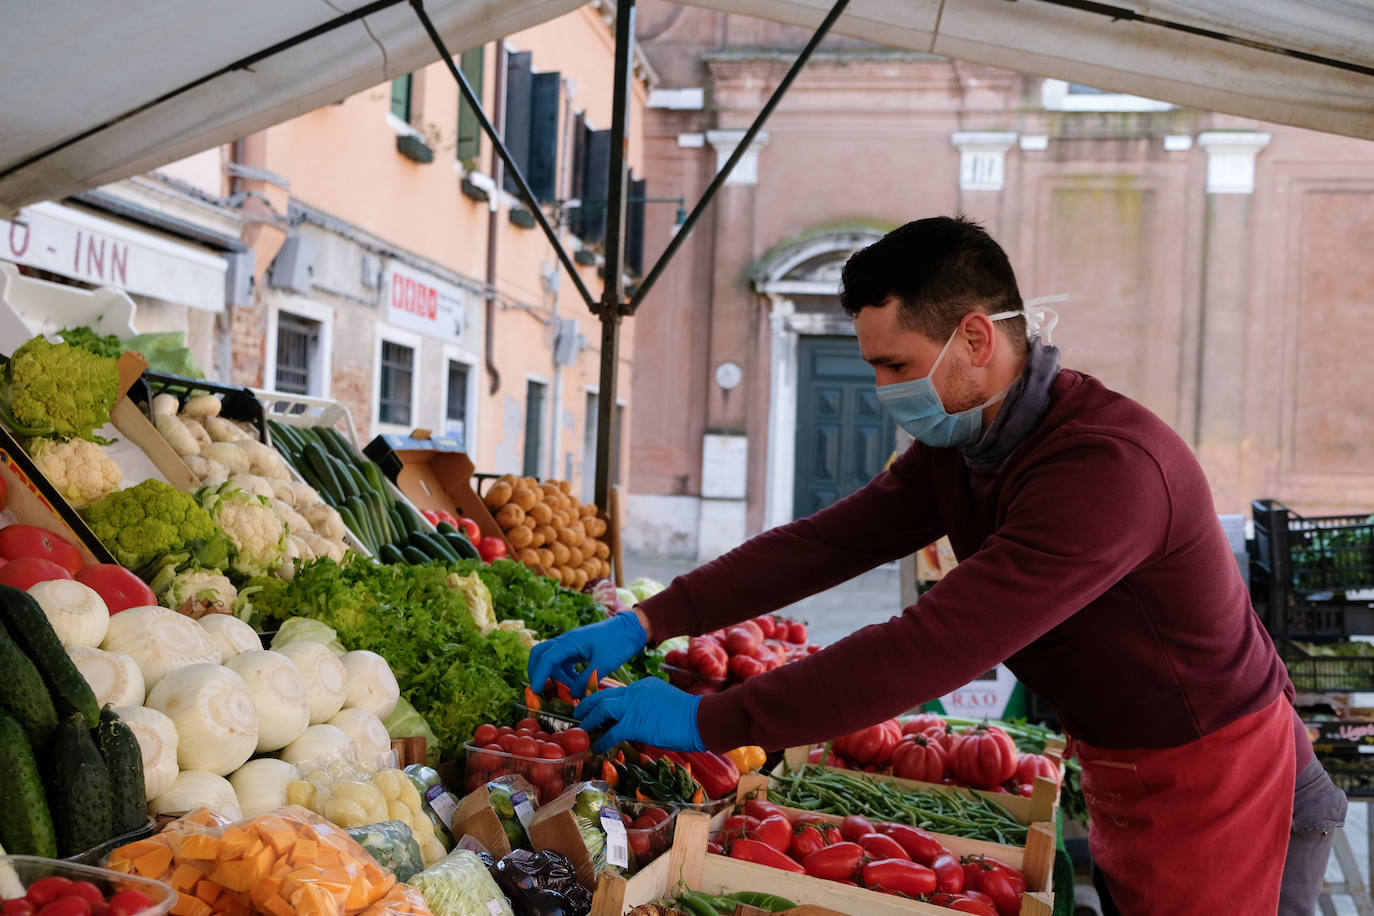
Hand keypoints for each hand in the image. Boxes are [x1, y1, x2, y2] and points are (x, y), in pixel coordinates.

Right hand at [527, 611, 647, 696]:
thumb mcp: (603, 664)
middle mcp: (566, 641)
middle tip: (541, 690)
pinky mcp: (578, 649)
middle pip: (540, 654)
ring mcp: (571, 645)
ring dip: (556, 676)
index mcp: (569, 642)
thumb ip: (587, 680)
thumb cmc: (619, 642)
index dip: (538, 675)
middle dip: (537, 672)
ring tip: (570, 691)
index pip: (545, 658)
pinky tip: (577, 684)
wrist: (631, 629)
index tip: (536, 691)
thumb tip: (574, 694)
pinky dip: (565, 674)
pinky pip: (564, 663)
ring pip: (552, 661)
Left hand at [575, 677, 704, 753]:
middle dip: (587, 705)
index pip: (616, 692)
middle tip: (578, 715)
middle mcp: (634, 692)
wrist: (699, 719)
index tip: (595, 708)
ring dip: (589, 721)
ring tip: (583, 731)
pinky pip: (611, 733)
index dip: (603, 700)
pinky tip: (598, 748)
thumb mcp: (663, 703)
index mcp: (642, 685)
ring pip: (602, 709)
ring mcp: (633, 707)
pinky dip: (602, 741)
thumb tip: (637, 722)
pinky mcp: (635, 724)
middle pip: (602, 695)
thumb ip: (647, 707)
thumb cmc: (688, 715)